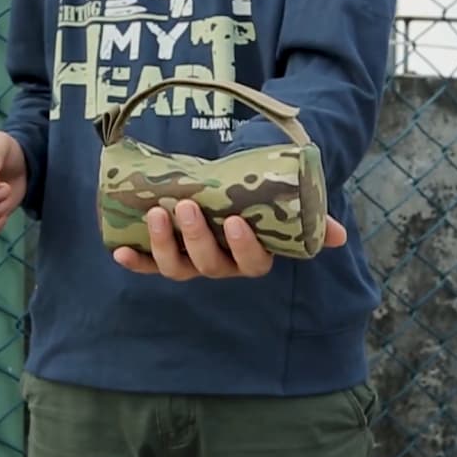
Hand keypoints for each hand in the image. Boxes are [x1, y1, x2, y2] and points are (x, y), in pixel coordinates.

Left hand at [113, 200, 348, 280]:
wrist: (227, 189)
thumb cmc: (258, 198)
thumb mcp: (283, 203)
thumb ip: (309, 217)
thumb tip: (339, 235)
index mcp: (251, 257)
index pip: (252, 263)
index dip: (244, 247)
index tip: (235, 222)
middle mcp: (220, 266)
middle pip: (209, 264)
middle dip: (196, 238)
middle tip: (187, 207)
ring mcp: (190, 262)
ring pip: (177, 267)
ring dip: (163, 245)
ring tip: (156, 214)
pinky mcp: (163, 254)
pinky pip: (147, 265)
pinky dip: (133, 261)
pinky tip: (118, 252)